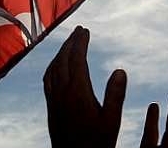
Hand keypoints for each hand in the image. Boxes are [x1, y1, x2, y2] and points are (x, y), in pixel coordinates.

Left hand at [43, 25, 126, 147]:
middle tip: (78, 30)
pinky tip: (56, 66)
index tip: (85, 29)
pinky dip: (52, 66)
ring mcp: (54, 100)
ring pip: (53, 68)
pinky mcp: (50, 107)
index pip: (77, 60)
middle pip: (63, 60)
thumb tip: (120, 70)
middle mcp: (62, 93)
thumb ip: (115, 95)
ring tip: (69, 43)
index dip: (80, 43)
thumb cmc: (97, 144)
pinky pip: (48, 79)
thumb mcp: (112, 121)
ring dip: (60, 52)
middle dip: (70, 42)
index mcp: (78, 93)